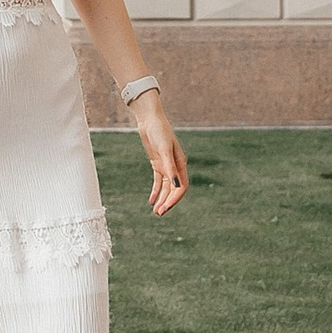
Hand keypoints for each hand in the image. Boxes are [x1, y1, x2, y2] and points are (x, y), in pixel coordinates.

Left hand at [137, 98, 188, 215]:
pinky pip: (157, 181)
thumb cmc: (159, 131)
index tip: (165, 207)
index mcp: (181, 164)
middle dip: (167, 202)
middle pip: (174, 189)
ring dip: (161, 199)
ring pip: (165, 187)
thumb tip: (175, 185)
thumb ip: (169, 167)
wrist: (149, 119)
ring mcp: (166, 165)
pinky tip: (151, 200)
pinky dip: (155, 191)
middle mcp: (175, 166)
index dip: (175, 198)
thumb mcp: (164, 149)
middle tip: (159, 213)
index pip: (181, 187)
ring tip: (156, 211)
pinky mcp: (157, 163)